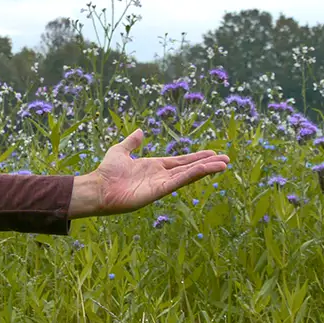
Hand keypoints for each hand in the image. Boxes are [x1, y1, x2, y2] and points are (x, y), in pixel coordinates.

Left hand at [68, 129, 229, 217]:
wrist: (97, 188)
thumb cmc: (106, 172)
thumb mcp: (119, 151)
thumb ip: (131, 143)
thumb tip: (140, 131)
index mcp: (153, 166)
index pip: (180, 161)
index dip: (196, 157)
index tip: (212, 154)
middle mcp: (160, 175)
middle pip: (189, 168)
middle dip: (207, 163)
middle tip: (226, 159)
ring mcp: (161, 184)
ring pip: (188, 174)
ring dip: (206, 169)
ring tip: (224, 164)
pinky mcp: (159, 191)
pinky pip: (179, 181)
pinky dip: (194, 174)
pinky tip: (207, 169)